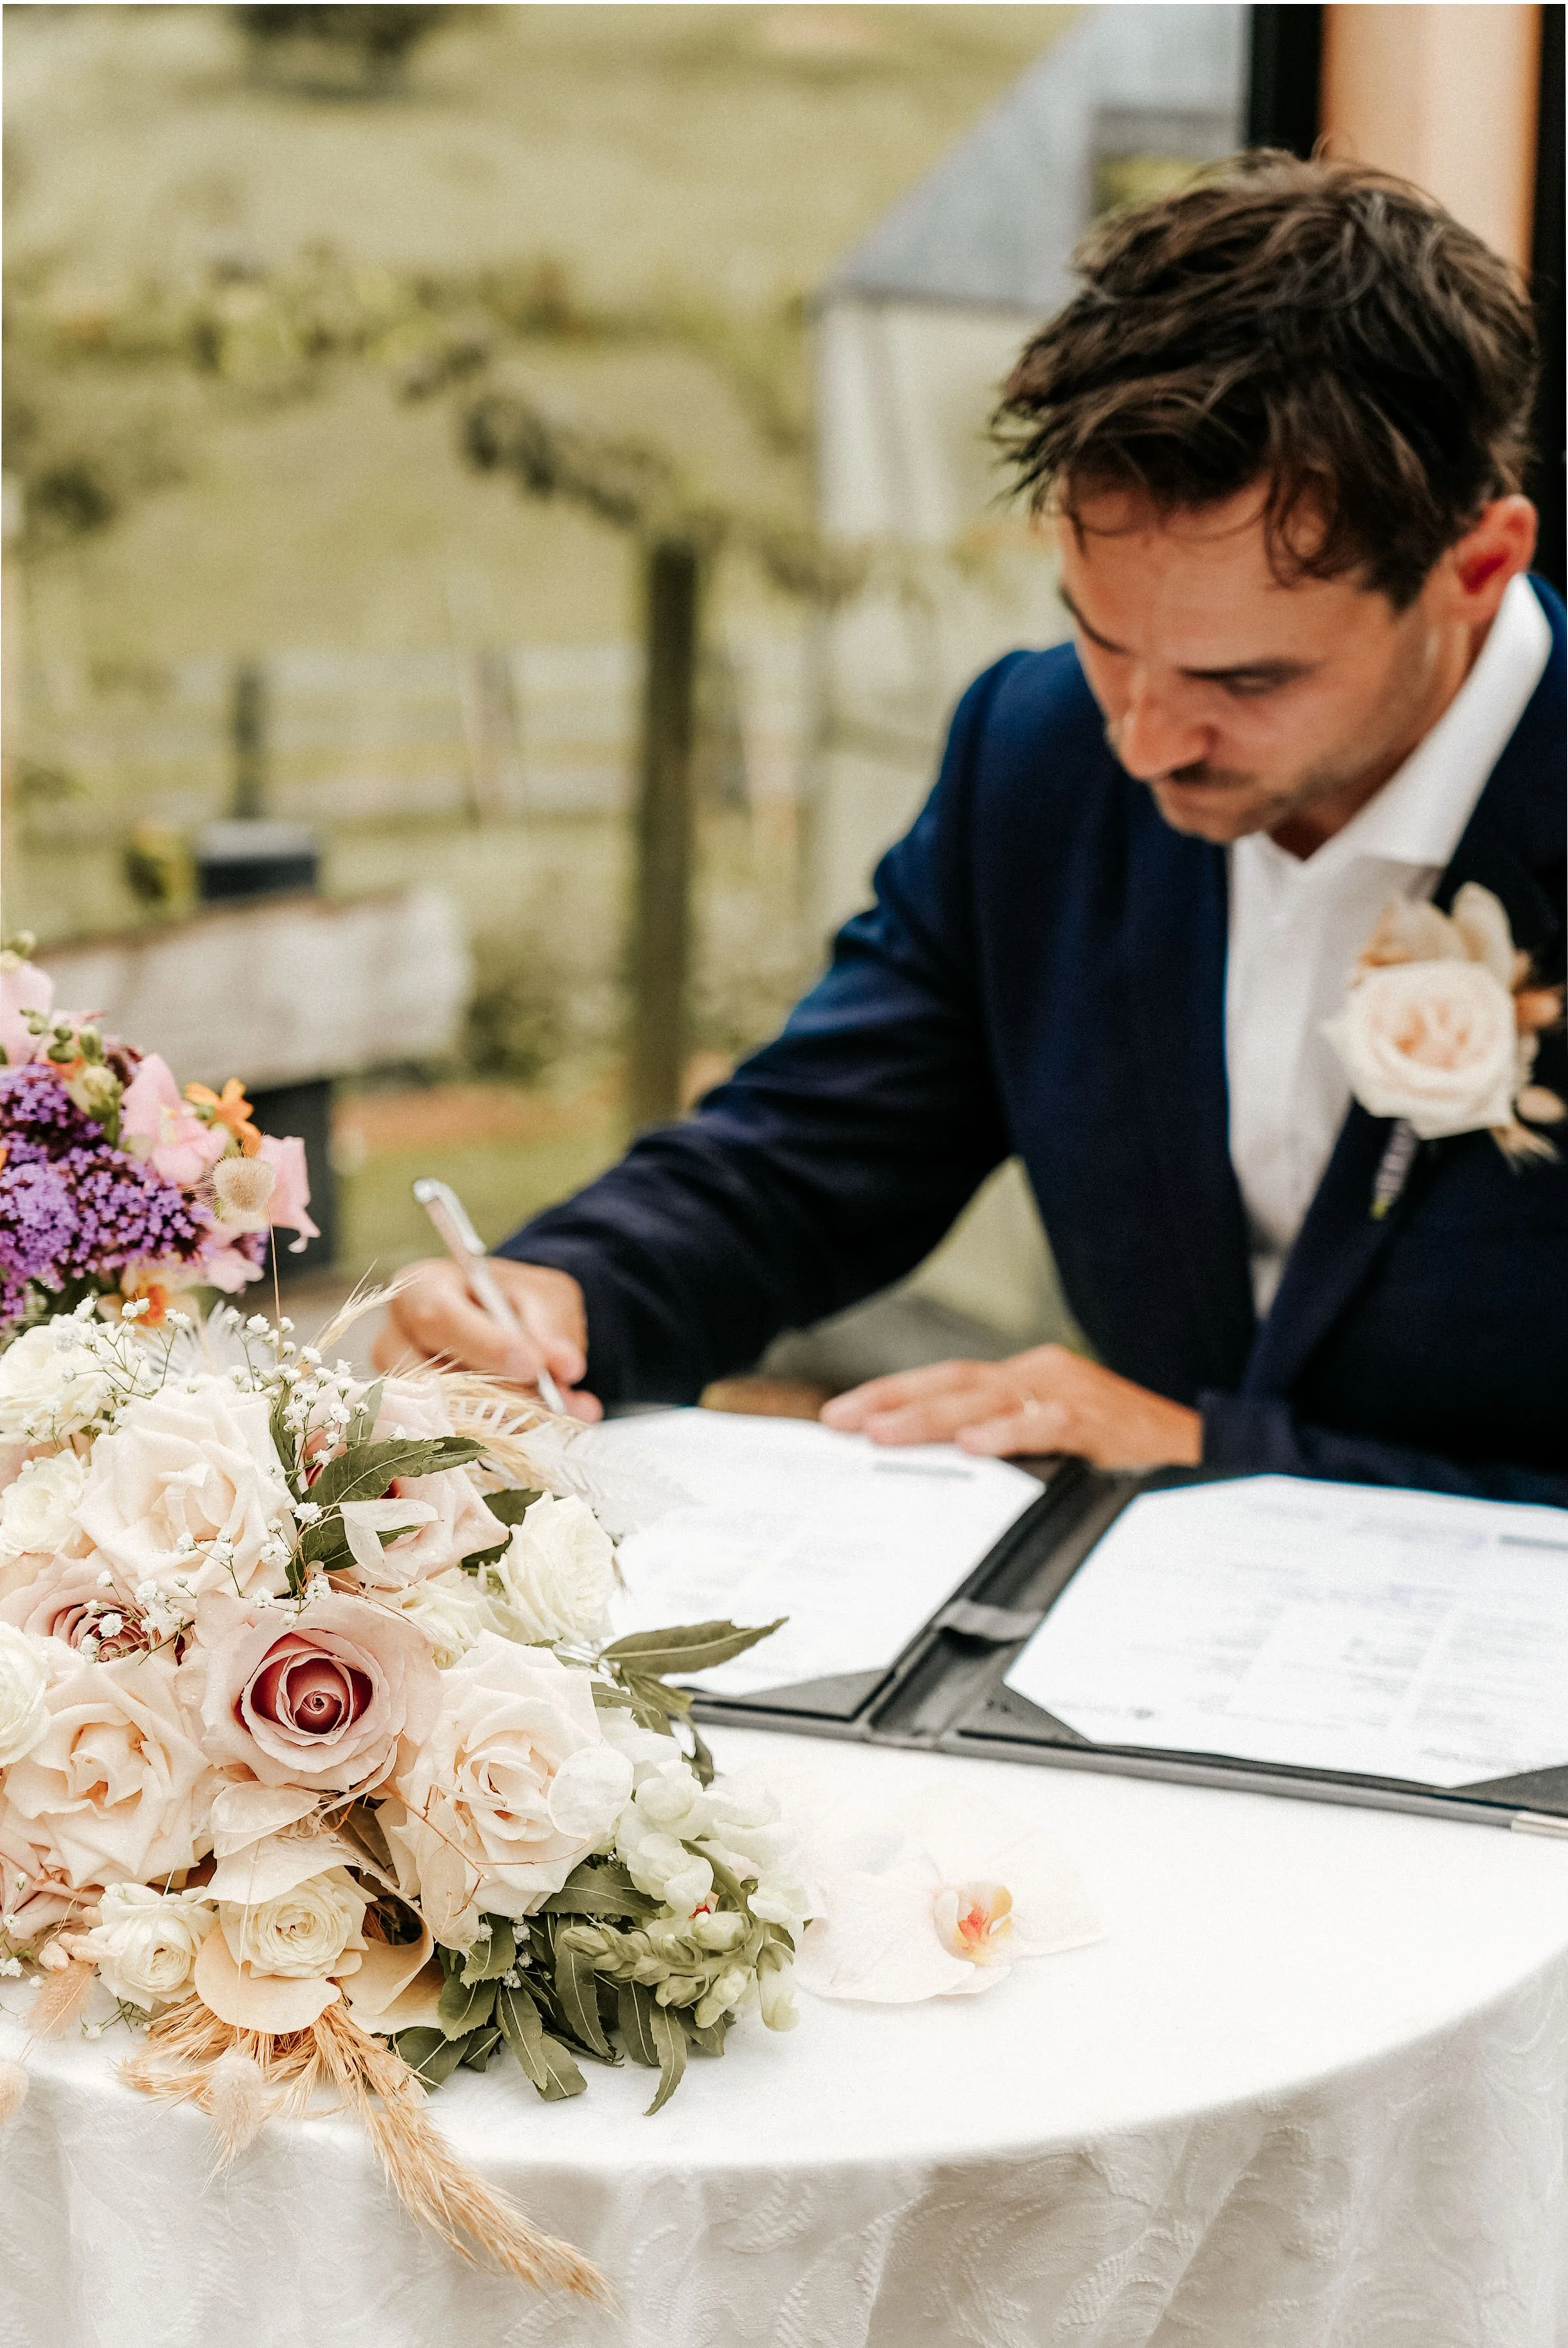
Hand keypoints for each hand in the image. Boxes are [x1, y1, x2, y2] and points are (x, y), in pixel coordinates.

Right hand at [373, 1257, 601, 1421]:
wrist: (506, 1323)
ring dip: (508, 1422)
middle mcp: (396, 1340)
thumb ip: (550, 1326)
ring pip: (443, 1417)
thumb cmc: (515, 1300)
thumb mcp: (541, 1295)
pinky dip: (505, 1440)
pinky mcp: (415, 1426)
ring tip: (567, 1413)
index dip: (485, 1345)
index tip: (532, 1366)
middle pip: (431, 1378)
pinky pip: (453, 1443)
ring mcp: (398, 1389)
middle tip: (556, 1402)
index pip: (439, 1317)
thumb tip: (566, 1366)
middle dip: (498, 1395)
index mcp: (420, 1289)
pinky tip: (547, 1431)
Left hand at [820, 1343, 1200, 1469]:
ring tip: (882, 1434)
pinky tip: (975, 1447)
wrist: (1210, 1453)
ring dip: (931, 1417)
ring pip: (987, 1399)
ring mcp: (1071, 1393)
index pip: (947, 1383)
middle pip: (953, 1383)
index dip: (892, 1396)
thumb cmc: (1126, 1456)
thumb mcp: (1055, 1446)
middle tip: (839, 1422)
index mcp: (1028, 1380)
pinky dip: (1009, 1432)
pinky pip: (1048, 1424)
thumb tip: (939, 1474)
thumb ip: (1005, 1450)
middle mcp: (1042, 1376)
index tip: (841, 1417)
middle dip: (891, 1402)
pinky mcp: (1101, 1421)